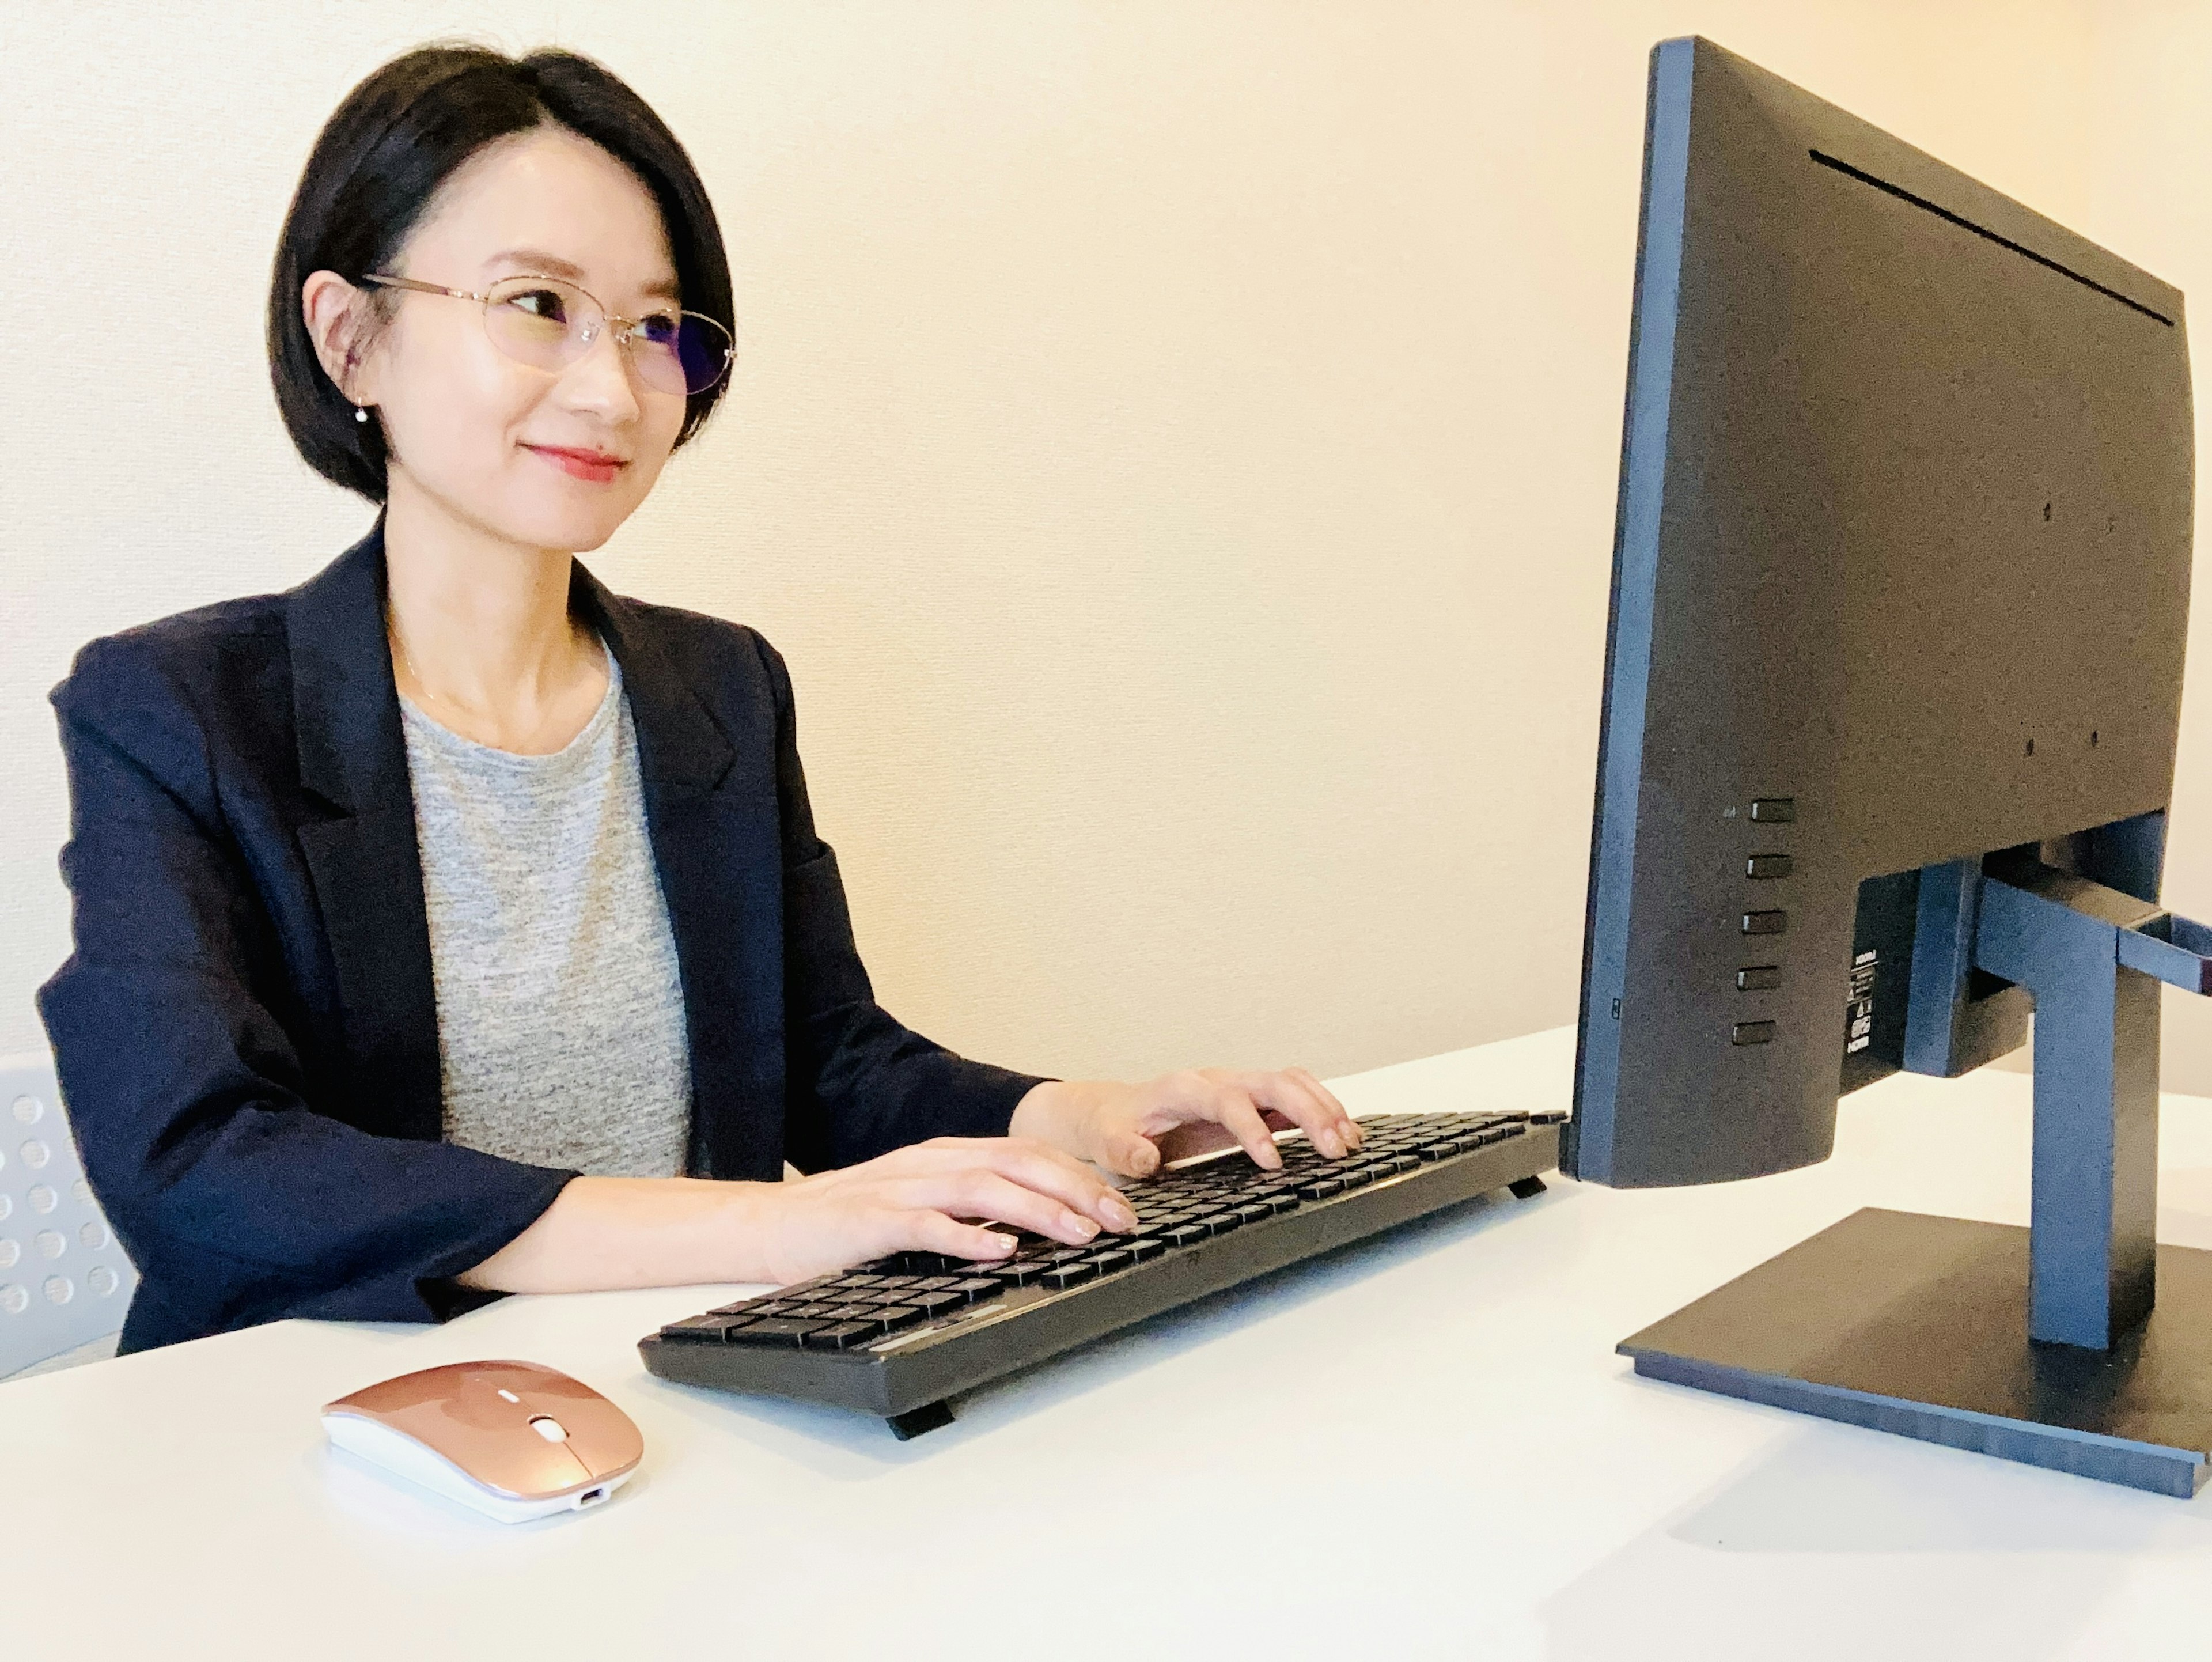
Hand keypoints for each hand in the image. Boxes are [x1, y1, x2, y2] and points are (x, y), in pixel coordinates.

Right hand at [739, 1136, 1139, 1285]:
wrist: (774, 1226)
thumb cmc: (853, 1222)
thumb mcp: (924, 1204)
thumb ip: (973, 1206)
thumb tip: (1038, 1226)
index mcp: (948, 1156)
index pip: (1029, 1154)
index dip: (1080, 1177)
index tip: (1122, 1207)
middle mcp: (931, 1163)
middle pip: (1017, 1163)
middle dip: (1076, 1190)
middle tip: (1119, 1220)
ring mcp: (901, 1189)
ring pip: (982, 1188)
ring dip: (1036, 1211)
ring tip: (1078, 1233)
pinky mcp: (872, 1221)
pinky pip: (925, 1225)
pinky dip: (966, 1238)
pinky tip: (999, 1252)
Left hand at [1009, 1066, 1360, 1178]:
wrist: (1113, 1110)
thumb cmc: (1115, 1127)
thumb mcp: (1108, 1143)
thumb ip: (1125, 1153)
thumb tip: (1149, 1160)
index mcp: (1184, 1090)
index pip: (1228, 1100)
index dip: (1253, 1128)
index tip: (1273, 1162)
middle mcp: (1217, 1081)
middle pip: (1272, 1082)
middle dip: (1308, 1112)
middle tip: (1335, 1149)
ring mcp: (1237, 1087)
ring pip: (1291, 1082)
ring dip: (1324, 1108)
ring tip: (1350, 1143)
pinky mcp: (1251, 1100)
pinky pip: (1293, 1095)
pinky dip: (1321, 1110)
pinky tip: (1343, 1136)